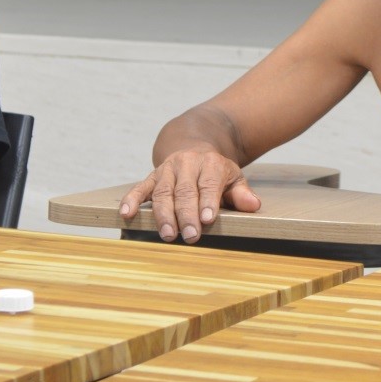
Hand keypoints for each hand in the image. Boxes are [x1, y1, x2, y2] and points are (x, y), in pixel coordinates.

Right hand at [118, 150, 261, 242]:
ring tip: (167, 234)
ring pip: (163, 192)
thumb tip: (253, 204)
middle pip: (185, 191)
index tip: (207, 220)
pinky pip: (139, 188)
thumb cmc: (215, 171)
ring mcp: (166, 170)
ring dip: (163, 214)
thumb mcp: (233, 177)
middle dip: (186, 214)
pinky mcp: (151, 176)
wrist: (193, 146)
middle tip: (190, 235)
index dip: (207, 202)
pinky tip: (127, 214)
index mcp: (209, 163)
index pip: (208, 184)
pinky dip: (132, 200)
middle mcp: (186, 164)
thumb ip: (241, 192)